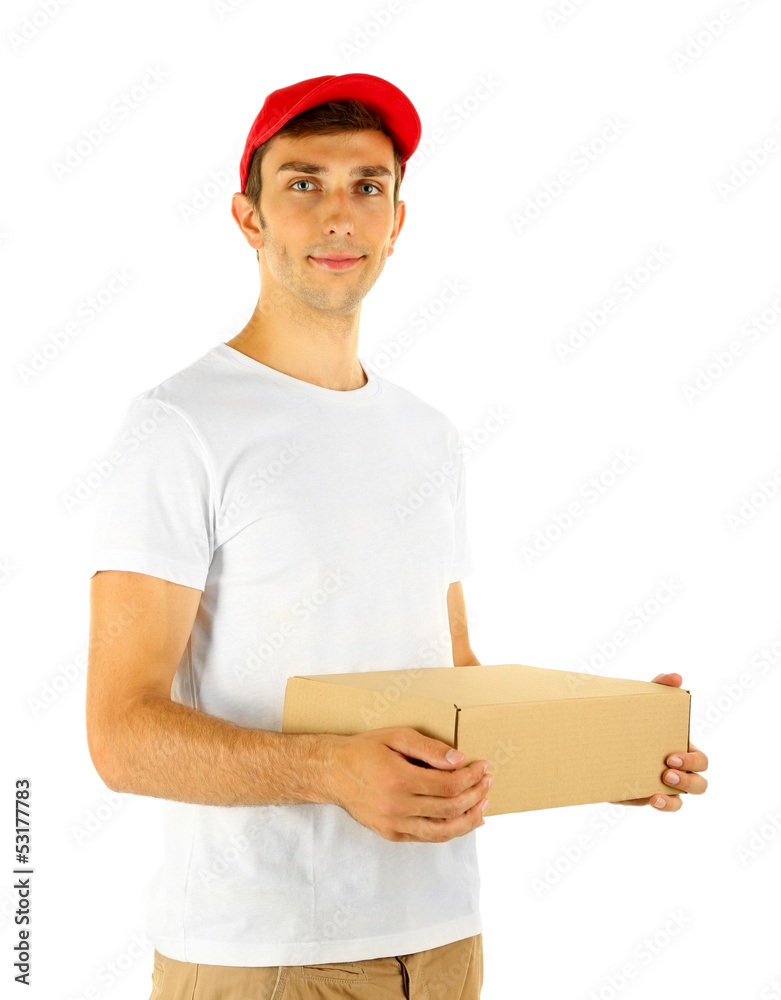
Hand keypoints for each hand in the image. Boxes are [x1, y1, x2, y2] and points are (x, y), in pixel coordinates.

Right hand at [330, 727, 491, 842]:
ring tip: (483, 804)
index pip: (448, 785)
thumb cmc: (364, 750)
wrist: (333, 773)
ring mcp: (393, 825)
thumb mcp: (396, 737)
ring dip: (469, 819)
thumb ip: (429, 748)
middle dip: (476, 795)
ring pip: (442, 831)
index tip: (483, 766)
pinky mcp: (391, 835)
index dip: (471, 777)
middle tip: (488, 781)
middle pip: (450, 809)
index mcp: (398, 779)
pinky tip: (464, 820)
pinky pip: (427, 837)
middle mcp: (396, 807)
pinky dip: (450, 831)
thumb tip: (459, 760)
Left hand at [609, 672, 708, 811]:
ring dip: (672, 802)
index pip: (702, 762)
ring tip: (655, 796)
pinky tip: (628, 796)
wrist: (600, 733)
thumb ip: (661, 686)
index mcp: (683, 750)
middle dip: (687, 782)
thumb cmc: (634, 717)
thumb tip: (676, 677)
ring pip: (678, 803)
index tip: (670, 757)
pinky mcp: (638, 795)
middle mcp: (677, 771)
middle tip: (667, 773)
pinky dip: (637, 800)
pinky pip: (642, 803)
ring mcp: (660, 785)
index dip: (692, 762)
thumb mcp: (646, 701)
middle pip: (699, 786)